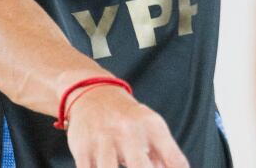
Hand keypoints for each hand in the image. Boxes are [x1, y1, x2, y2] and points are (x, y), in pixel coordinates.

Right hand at [64, 85, 187, 167]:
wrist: (95, 95)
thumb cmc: (129, 120)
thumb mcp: (152, 129)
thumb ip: (167, 155)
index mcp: (152, 127)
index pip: (173, 158)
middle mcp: (128, 131)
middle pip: (140, 166)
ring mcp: (103, 140)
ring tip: (119, 166)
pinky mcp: (82, 149)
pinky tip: (101, 167)